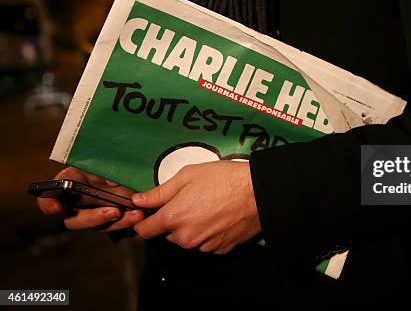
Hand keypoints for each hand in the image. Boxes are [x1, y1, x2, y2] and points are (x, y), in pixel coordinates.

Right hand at [36, 167, 144, 231]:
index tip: (55, 208)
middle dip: (91, 219)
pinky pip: (116, 228)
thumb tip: (110, 183)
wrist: (143, 167)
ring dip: (116, 224)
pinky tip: (139, 216)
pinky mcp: (114, 218)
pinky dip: (128, 224)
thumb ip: (105, 168)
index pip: (50, 195)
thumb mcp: (111, 159)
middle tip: (113, 212)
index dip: (48, 203)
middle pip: (73, 219)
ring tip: (135, 215)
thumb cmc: (121, 159)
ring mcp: (97, 211)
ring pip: (98, 227)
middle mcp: (81, 200)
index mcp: (73, 180)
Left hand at [132, 161, 260, 253]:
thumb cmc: (224, 179)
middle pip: (168, 234)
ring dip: (192, 227)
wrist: (257, 192)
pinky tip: (219, 216)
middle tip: (190, 200)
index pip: (144, 231)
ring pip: (188, 239)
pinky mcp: (220, 249)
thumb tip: (138, 201)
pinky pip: (206, 243)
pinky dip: (209, 232)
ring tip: (208, 206)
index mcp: (173, 218)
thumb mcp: (187, 176)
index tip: (151, 211)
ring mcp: (204, 245)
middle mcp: (186, 237)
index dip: (145, 220)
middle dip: (174, 220)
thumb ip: (159, 192)